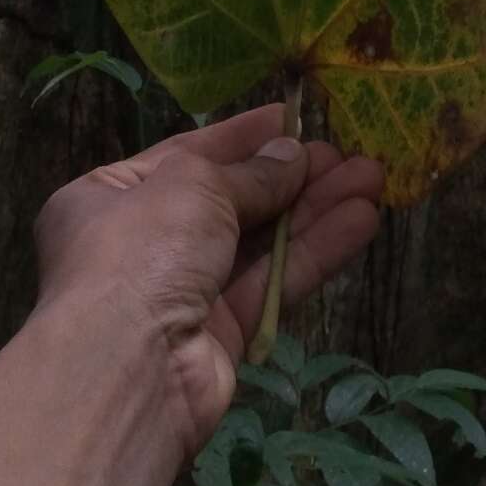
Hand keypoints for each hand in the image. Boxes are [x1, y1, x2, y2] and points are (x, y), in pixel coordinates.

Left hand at [33, 105, 383, 456]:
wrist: (130, 368)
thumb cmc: (144, 248)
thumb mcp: (194, 185)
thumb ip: (251, 173)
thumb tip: (292, 155)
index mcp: (111, 194)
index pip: (187, 154)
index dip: (244, 136)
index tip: (294, 118)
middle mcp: (144, 242)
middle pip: (231, 200)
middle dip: (291, 176)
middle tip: (348, 153)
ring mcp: (184, 292)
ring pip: (259, 243)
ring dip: (315, 210)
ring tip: (373, 177)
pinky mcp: (223, 335)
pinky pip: (273, 283)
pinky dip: (314, 252)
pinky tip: (361, 222)